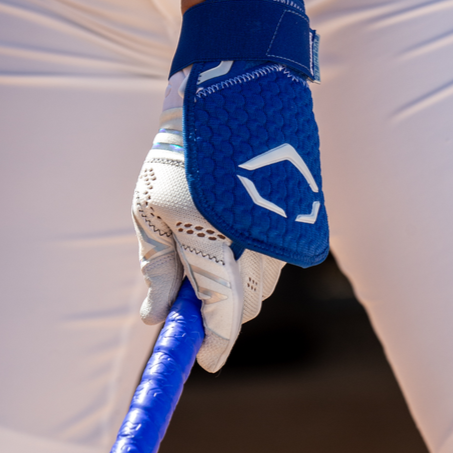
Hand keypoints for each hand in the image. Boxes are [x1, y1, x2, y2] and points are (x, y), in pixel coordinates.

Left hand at [133, 107, 284, 372]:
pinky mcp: (303, 217)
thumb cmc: (181, 152)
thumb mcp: (150, 206)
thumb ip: (155, 265)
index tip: (204, 362)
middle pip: (246, 306)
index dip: (214, 343)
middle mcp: (256, 243)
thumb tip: (156, 316)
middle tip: (195, 296)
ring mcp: (283, 229)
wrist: (237, 90)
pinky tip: (238, 226)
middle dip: (222, 312)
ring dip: (239, 283)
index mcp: (212, 240)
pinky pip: (279, 257)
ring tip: (213, 241)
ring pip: (264, 282)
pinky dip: (257, 258)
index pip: (220, 313)